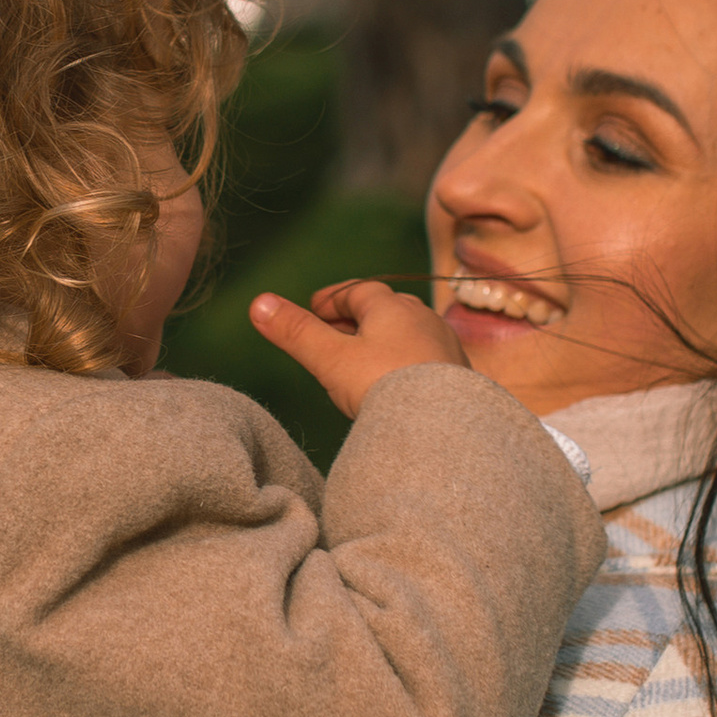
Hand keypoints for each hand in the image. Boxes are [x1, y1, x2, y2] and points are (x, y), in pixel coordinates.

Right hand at [249, 275, 469, 420]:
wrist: (444, 426)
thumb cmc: (385, 386)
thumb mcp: (330, 359)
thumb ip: (296, 332)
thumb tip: (257, 303)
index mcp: (393, 307)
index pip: (359, 289)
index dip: (333, 298)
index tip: (315, 308)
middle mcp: (424, 319)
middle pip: (385, 310)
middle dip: (357, 320)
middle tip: (333, 336)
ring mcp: (445, 346)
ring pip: (407, 336)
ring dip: (383, 344)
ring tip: (361, 365)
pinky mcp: (458, 376)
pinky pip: (425, 361)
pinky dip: (404, 366)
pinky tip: (395, 389)